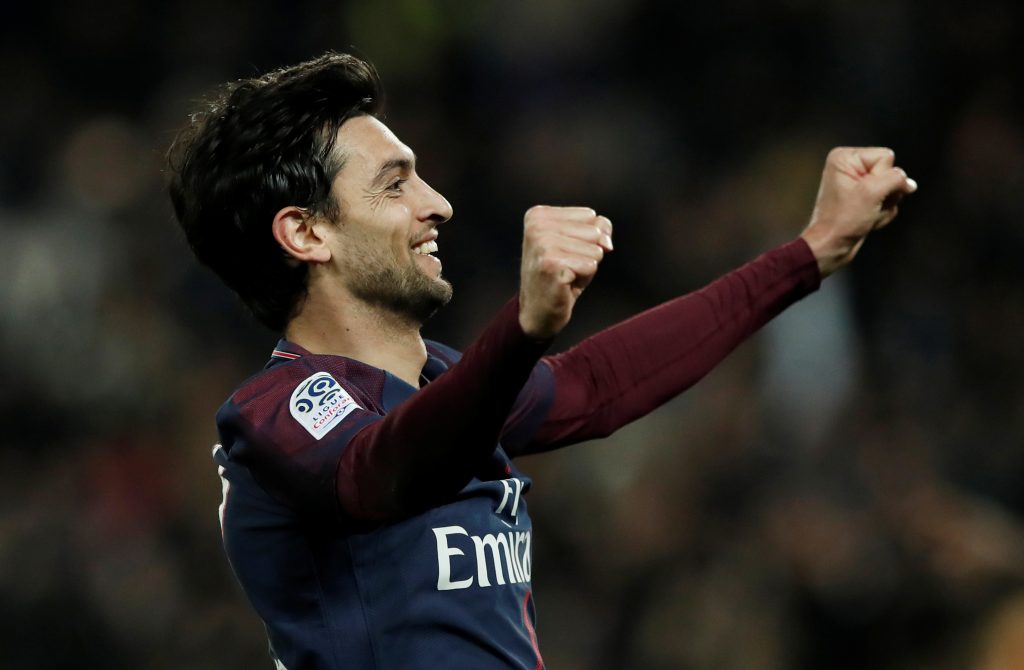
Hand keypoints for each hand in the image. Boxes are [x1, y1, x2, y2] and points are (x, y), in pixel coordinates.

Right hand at [518, 205, 612, 338]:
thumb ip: (599, 229)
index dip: (586, 238)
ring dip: (586, 266)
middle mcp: (537, 225)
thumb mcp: (581, 244)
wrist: (538, 310)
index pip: (590, 216)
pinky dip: (584, 277)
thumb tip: (606, 241)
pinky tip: (565, 283)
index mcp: (539, 214)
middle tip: (566, 266)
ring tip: (566, 274)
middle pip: (595, 232)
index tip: (565, 252)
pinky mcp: (550, 263)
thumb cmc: (561, 274)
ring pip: (595, 249)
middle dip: (588, 252)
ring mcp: (542, 244)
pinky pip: (591, 265)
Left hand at [800, 147, 916, 276]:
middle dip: (885, 194)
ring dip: (884, 207)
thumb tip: (909, 183)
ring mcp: (857, 185)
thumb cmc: (842, 220)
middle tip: (867, 207)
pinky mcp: (863, 200)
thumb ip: (896, 179)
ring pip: (891, 190)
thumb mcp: (873, 193)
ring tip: (866, 215)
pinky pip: (887, 202)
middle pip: (890, 173)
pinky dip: (881, 214)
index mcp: (845, 158)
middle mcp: (850, 167)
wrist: (831, 246)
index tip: (866, 194)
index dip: (883, 178)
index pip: (886, 157)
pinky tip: (867, 221)